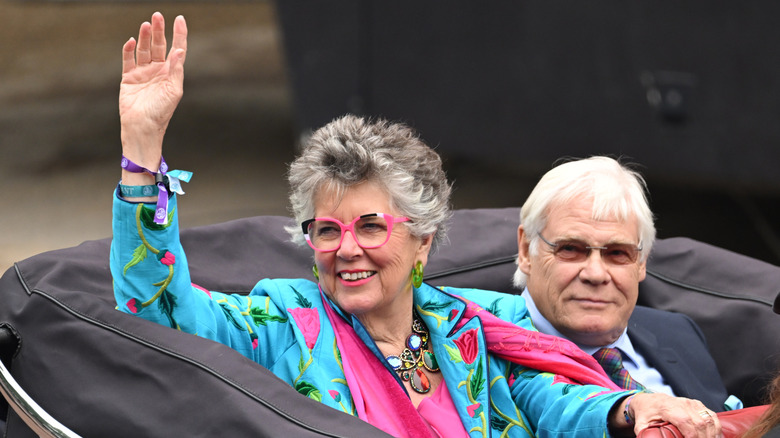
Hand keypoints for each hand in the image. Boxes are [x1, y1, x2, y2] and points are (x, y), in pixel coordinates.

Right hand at [119, 12, 186, 179]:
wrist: (142, 126)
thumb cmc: (162, 112)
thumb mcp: (173, 90)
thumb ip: (176, 69)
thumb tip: (180, 50)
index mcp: (171, 73)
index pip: (177, 49)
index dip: (179, 34)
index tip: (180, 19)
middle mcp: (158, 70)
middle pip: (159, 45)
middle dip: (159, 31)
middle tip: (157, 16)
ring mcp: (143, 73)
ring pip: (144, 49)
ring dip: (145, 37)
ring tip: (146, 24)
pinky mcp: (129, 77)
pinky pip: (128, 60)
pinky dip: (129, 50)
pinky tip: (131, 41)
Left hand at [629, 393, 720, 437]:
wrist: (649, 400)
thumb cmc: (646, 413)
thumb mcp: (641, 424)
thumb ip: (645, 434)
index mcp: (667, 407)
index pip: (684, 420)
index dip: (692, 435)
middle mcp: (682, 403)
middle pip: (700, 422)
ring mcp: (692, 403)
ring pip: (709, 419)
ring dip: (712, 435)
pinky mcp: (698, 405)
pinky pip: (712, 416)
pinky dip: (716, 429)